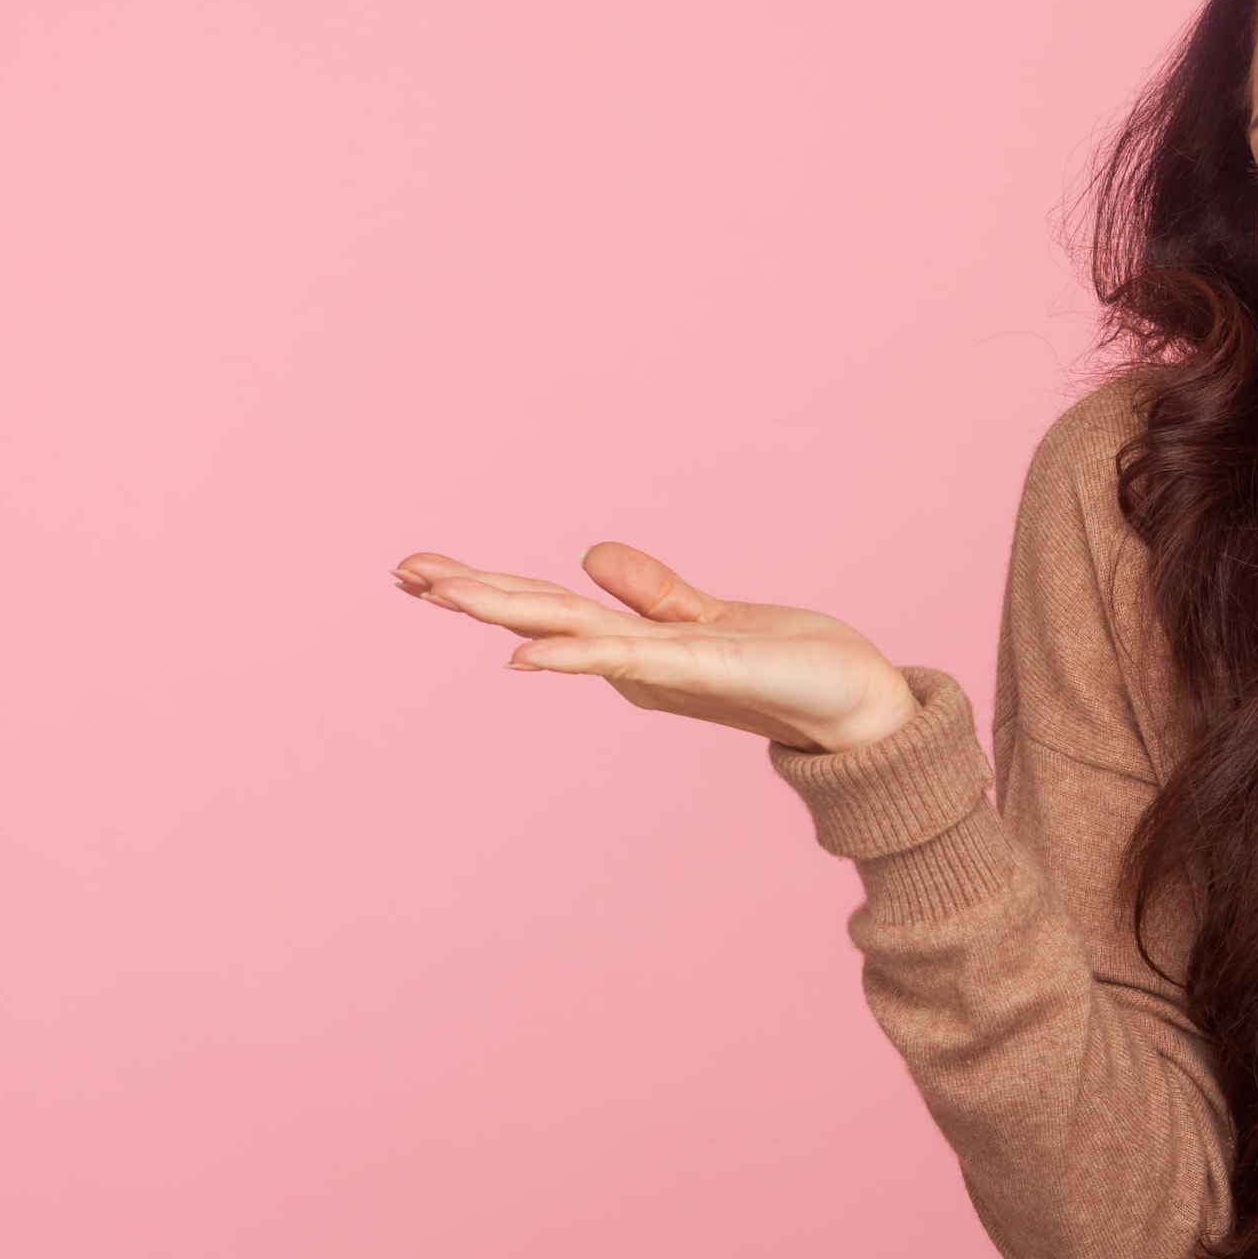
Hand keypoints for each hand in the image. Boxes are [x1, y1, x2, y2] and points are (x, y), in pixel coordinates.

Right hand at [389, 542, 919, 754]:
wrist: (857, 706)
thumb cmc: (791, 665)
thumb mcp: (706, 616)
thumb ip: (651, 591)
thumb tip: (589, 552)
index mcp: (631, 645)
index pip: (545, 607)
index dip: (484, 585)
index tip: (418, 567)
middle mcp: (634, 661)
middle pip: (538, 617)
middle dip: (470, 593)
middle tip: (400, 571)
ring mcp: (659, 668)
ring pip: (565, 633)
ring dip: (501, 611)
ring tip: (437, 590)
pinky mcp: (699, 669)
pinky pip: (625, 657)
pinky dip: (573, 655)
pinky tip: (524, 657)